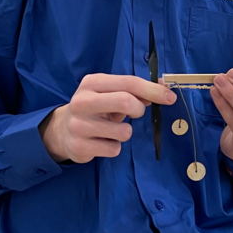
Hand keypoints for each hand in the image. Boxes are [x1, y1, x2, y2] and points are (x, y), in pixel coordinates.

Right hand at [39, 74, 175, 163]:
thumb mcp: (111, 93)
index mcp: (92, 82)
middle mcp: (82, 101)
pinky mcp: (79, 147)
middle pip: (125, 102)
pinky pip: (114, 149)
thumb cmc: (96, 107)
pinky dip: (115, 146)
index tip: (170, 97)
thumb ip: (136, 90)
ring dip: (125, 132)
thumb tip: (165, 88)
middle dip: (139, 109)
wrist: (62, 130)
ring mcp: (78, 125)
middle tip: (136, 113)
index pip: (129, 83)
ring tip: (112, 129)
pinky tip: (103, 141)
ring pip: (123, 131)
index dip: (153, 90)